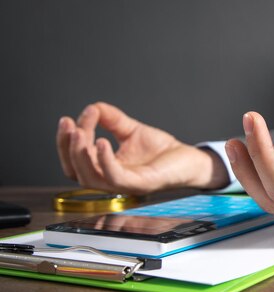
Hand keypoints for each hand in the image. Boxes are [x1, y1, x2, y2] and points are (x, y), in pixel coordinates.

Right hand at [56, 102, 228, 193]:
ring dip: (80, 155)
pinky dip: (105, 161)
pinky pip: (115, 177)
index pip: (75, 162)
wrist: (189, 159)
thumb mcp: (131, 130)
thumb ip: (111, 119)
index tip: (70, 119)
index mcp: (106, 169)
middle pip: (75, 171)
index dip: (66, 142)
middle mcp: (111, 179)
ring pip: (90, 177)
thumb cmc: (162, 151)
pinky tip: (101, 142)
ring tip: (79, 132)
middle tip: (69, 126)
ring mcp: (125, 184)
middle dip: (67, 148)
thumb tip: (93, 107)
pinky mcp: (140, 184)